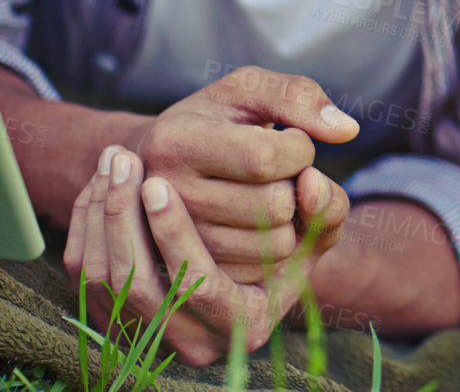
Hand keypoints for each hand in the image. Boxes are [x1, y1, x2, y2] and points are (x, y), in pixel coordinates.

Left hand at [63, 147, 313, 366]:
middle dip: (125, 218)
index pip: (204, 283)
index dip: (176, 234)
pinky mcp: (118, 320)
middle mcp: (199, 341)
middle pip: (146, 286)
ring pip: (111, 280)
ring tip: (114, 162)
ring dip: (104, 216)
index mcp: (249, 322)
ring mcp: (155, 334)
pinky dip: (87, 225)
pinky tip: (101, 182)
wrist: (245, 253)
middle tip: (126, 162)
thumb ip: (329, 207)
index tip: (161, 182)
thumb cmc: (287, 237)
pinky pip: (87, 275)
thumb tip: (311, 183)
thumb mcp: (320, 227)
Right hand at [122, 67, 357, 282]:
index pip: (266, 158)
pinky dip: (277, 245)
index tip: (291, 139)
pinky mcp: (193, 272)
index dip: (299, 148)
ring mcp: (172, 242)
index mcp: (175, 143)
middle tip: (275, 169)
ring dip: (291, 216)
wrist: (166, 161)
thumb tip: (348, 131)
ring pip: (275, 243)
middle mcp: (165, 197)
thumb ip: (301, 98)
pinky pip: (266, 270)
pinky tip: (257, 220)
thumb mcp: (252, 90)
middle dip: (295, 183)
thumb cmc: (219, 119)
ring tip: (264, 191)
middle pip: (274, 206)